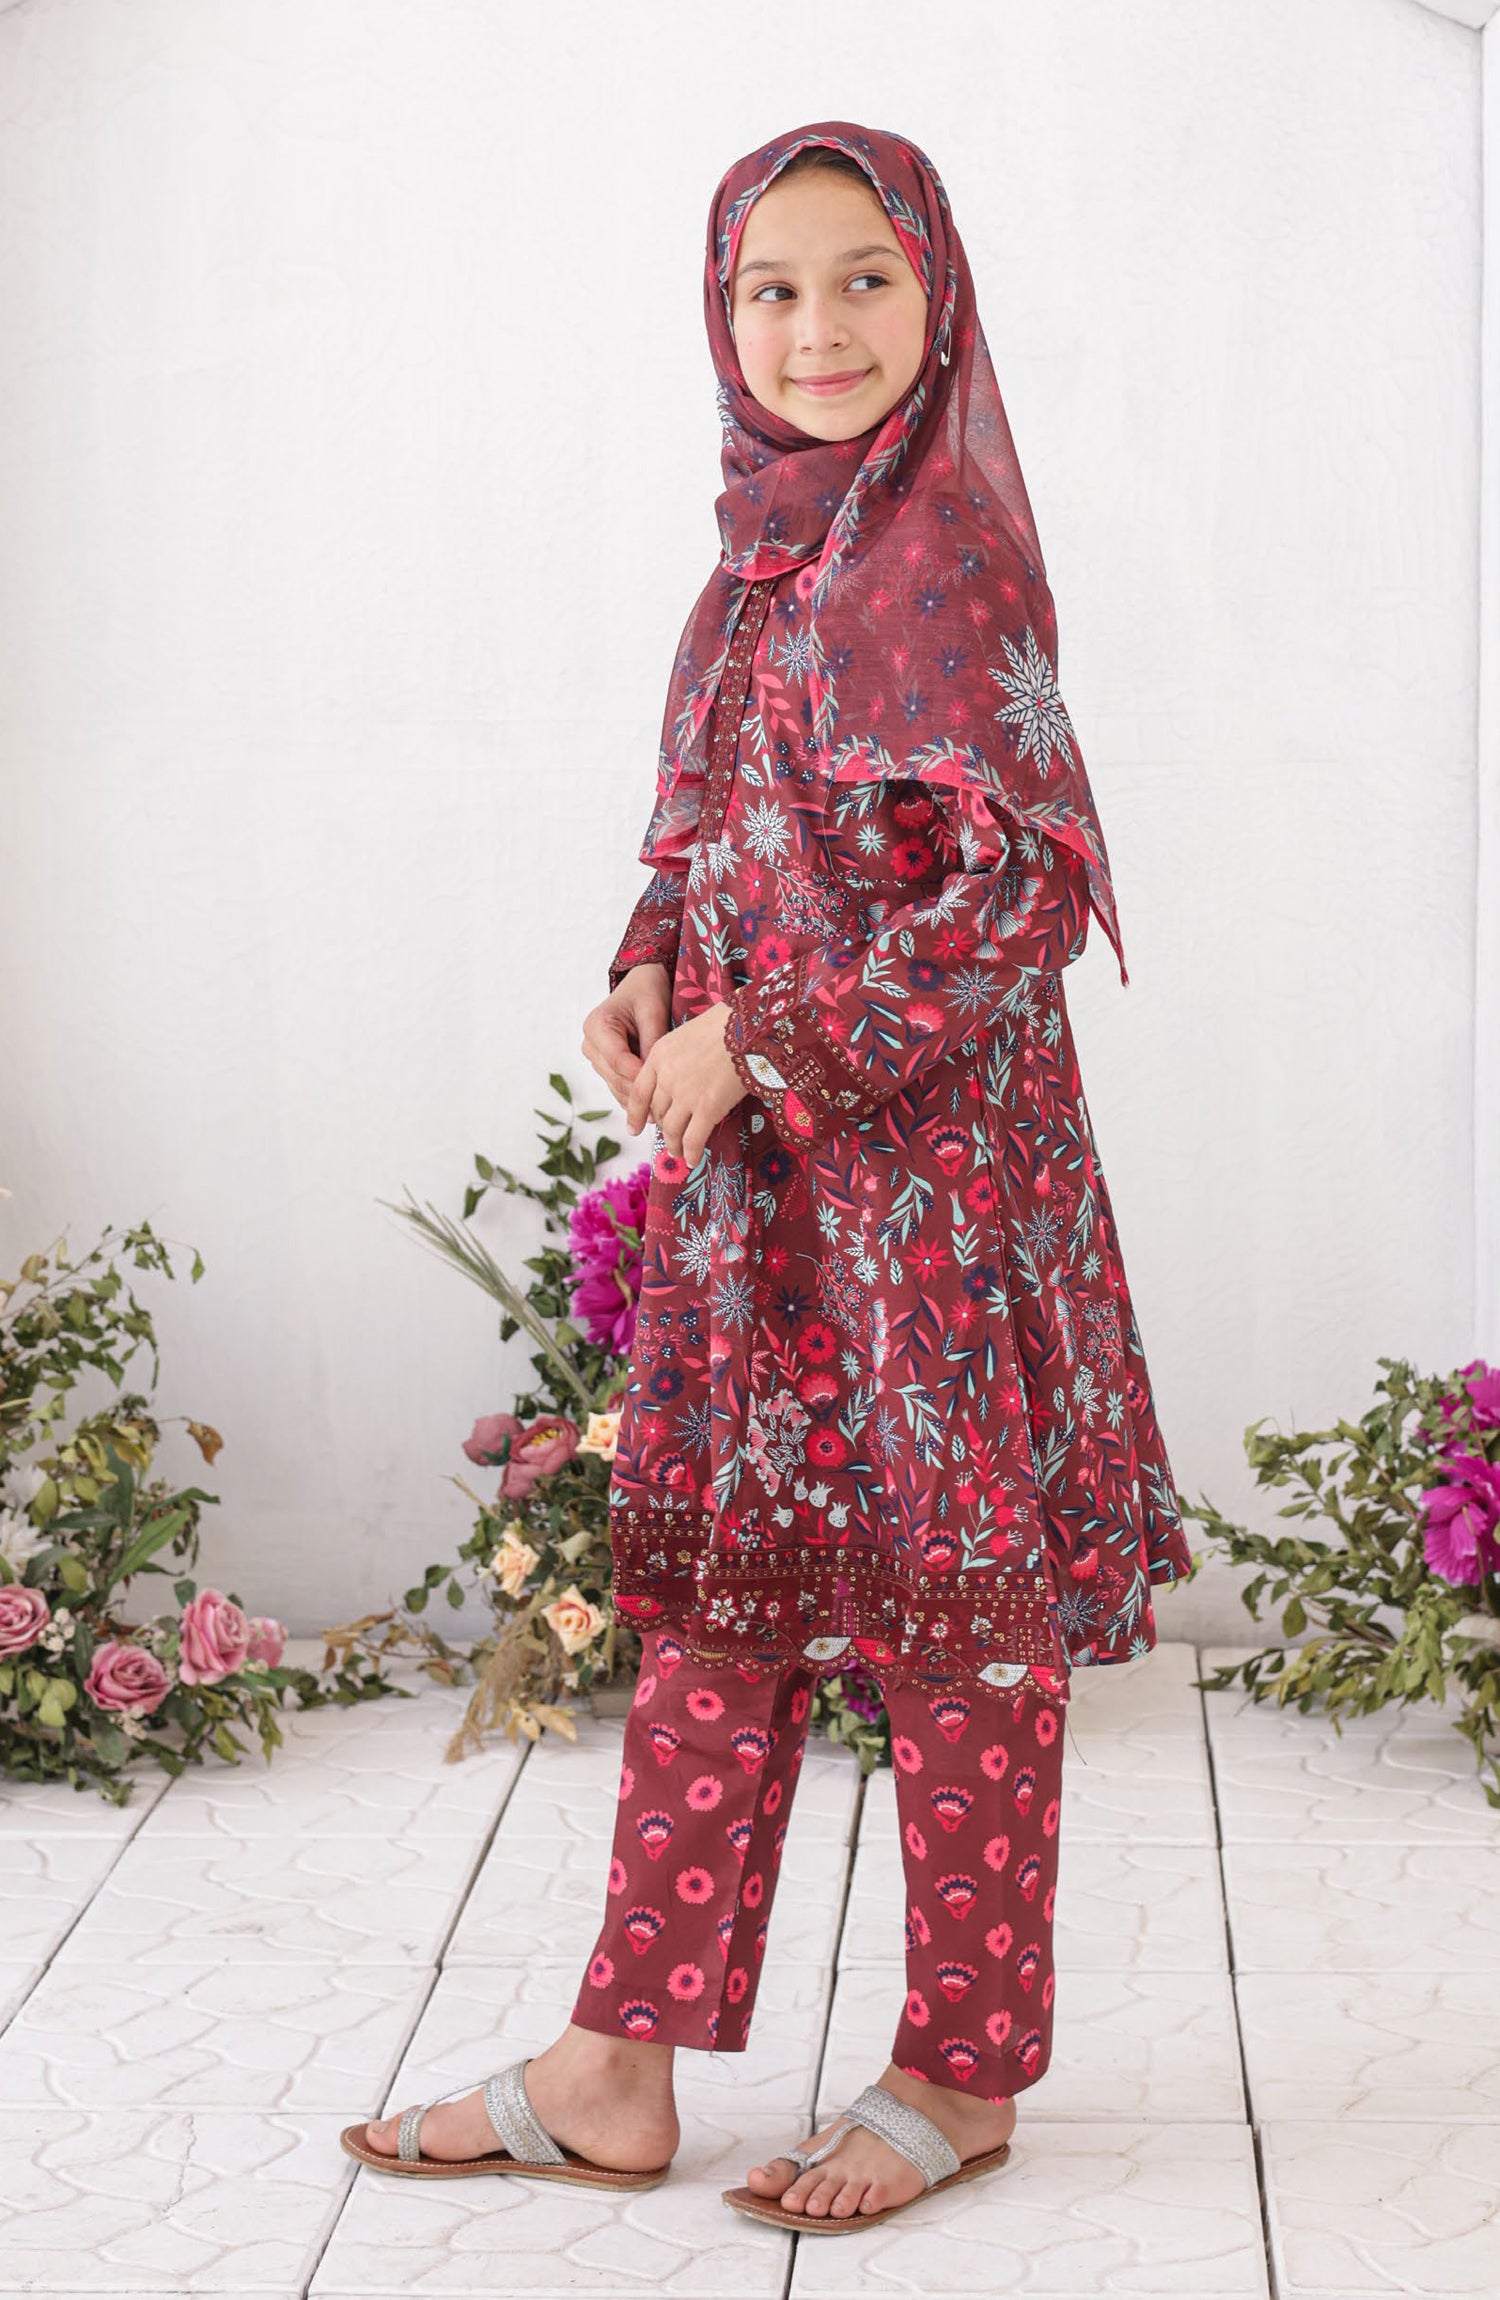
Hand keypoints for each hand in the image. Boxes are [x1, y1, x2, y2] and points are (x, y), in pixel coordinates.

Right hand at [581, 963, 673, 1111]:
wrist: (641, 985)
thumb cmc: (647, 992)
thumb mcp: (653, 1011)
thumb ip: (652, 1042)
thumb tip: (654, 1075)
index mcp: (597, 1025)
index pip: (617, 1059)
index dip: (638, 1075)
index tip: (661, 1087)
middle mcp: (591, 1044)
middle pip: (615, 1077)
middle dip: (640, 1093)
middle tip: (666, 1108)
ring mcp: (597, 1058)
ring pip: (617, 1087)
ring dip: (638, 1101)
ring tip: (663, 1115)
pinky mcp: (606, 1067)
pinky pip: (620, 1087)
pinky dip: (636, 1098)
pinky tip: (654, 1111)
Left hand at [625, 999, 745, 1168]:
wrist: (748, 1027)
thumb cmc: (725, 1024)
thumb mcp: (687, 1033)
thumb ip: (675, 1057)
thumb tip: (679, 1077)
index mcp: (659, 1056)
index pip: (639, 1092)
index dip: (635, 1114)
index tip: (634, 1128)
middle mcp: (666, 1077)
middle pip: (658, 1112)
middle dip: (663, 1127)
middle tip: (670, 1136)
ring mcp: (685, 1094)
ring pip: (672, 1129)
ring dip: (675, 1145)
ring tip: (679, 1152)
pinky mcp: (707, 1108)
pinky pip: (693, 1139)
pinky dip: (692, 1153)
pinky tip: (693, 1160)